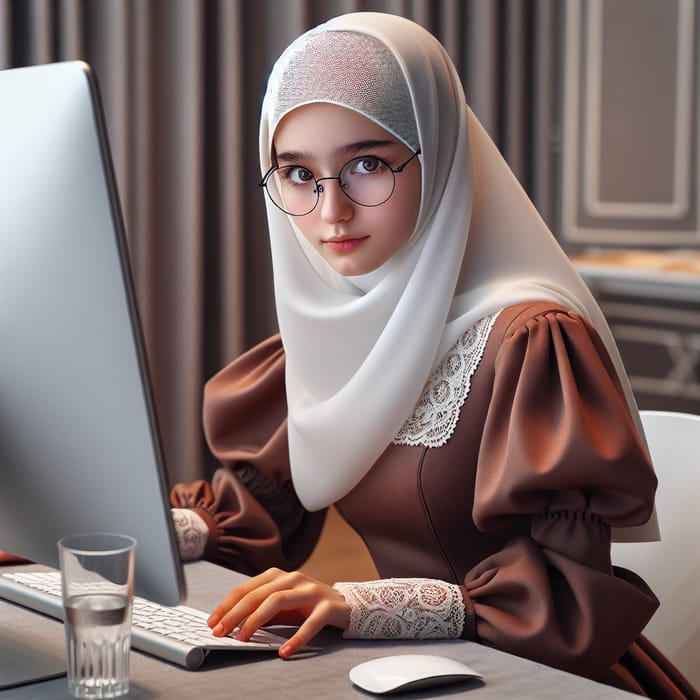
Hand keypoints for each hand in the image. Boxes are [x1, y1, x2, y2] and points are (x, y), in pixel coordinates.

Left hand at [207, 567, 350, 657]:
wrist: (346, 604)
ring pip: (278, 600)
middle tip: (221, 632)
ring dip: (257, 620)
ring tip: (243, 639)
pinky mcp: (327, 606)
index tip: (212, 622)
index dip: (227, 605)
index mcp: (278, 576)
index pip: (246, 588)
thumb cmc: (307, 606)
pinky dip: (296, 638)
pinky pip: (311, 622)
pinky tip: (284, 652)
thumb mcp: (281, 606)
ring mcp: (311, 590)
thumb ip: (260, 611)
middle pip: (258, 593)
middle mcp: (293, 578)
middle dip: (235, 613)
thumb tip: (231, 624)